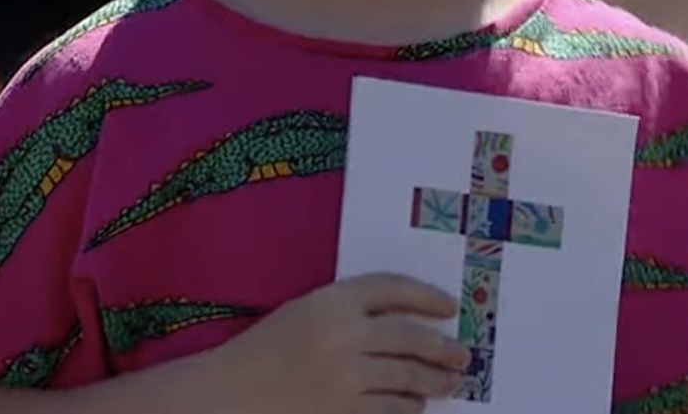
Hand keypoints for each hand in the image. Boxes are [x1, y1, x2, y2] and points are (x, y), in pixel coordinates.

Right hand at [210, 273, 468, 413]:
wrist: (225, 396)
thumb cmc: (263, 351)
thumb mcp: (304, 312)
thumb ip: (348, 310)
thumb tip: (407, 323)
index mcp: (331, 300)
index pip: (393, 288)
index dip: (426, 296)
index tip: (448, 307)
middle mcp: (343, 334)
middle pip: (410, 337)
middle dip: (442, 348)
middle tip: (462, 355)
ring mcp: (344, 378)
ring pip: (407, 378)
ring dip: (433, 382)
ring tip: (448, 383)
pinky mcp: (342, 413)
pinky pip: (391, 411)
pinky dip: (408, 409)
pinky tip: (415, 407)